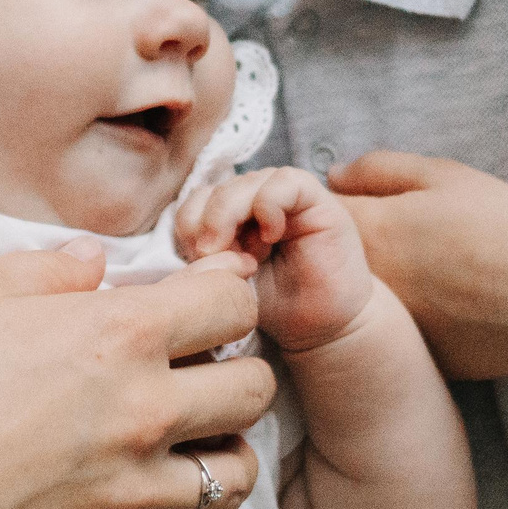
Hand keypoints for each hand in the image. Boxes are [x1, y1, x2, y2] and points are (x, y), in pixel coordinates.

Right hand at [0, 239, 276, 508]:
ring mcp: (132, 494)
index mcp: (119, 335)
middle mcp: (144, 412)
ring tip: (185, 443)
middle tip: (194, 372)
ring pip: (238, 476)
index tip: (206, 298)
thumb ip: (44, 270)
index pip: (233, 306)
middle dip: (234, 373)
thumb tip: (93, 261)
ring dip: (222, 452)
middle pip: (255, 391)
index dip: (226, 295)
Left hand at [179, 166, 376, 353]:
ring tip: (246, 256)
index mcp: (230, 217)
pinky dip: (269, 206)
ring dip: (233, 216)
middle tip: (212, 256)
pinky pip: (285, 182)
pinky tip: (271, 237)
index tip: (195, 261)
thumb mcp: (226, 281)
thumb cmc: (275, 306)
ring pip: (245, 181)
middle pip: (215, 188)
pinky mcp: (315, 198)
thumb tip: (184, 240)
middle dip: (206, 222)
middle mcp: (255, 199)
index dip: (188, 225)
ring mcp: (285, 195)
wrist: (323, 327)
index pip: (194, 200)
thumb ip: (204, 256)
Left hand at [328, 151, 507, 379]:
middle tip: (403, 236)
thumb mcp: (443, 175)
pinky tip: (451, 304)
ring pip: (363, 300)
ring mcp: (389, 329)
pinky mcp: (417, 359)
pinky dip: (412, 316)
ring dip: (378, 284)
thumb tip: (335, 177)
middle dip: (350, 246)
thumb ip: (378, 170)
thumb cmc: (505, 228)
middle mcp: (364, 287)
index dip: (329, 204)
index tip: (357, 202)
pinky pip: (397, 332)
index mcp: (366, 233)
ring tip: (432, 269)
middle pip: (332, 261)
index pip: (312, 214)